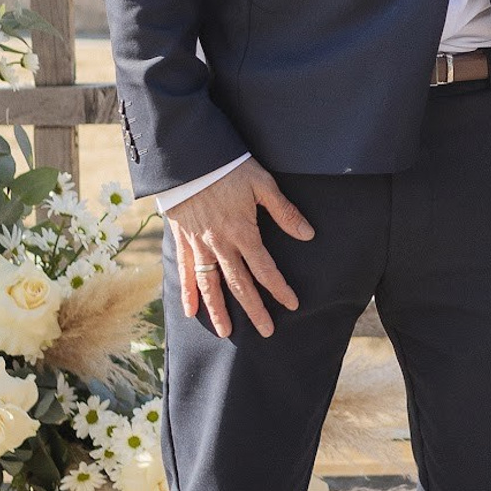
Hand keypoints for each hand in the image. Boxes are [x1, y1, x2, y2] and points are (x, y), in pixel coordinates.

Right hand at [164, 161, 313, 340]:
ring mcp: (199, 245)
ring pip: (209, 285)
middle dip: (254, 309)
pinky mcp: (183, 241)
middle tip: (266, 331)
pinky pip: (185, 272)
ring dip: (219, 311)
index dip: (279, 288)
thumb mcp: (262, 184)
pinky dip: (187, 293)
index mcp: (243, 232)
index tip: (292, 304)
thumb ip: (284, 212)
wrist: (190, 158)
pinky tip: (191, 312)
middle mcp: (220, 244)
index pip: (265, 269)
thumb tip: (307, 234)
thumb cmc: (229, 168)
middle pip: (239, 284)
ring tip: (227, 332)